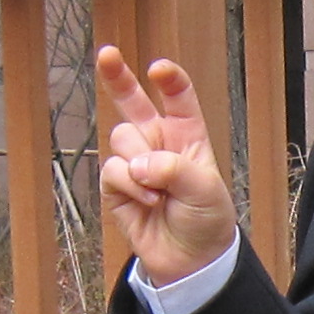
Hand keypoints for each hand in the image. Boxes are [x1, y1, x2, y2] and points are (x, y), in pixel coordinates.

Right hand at [94, 47, 238, 289]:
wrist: (190, 260)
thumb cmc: (206, 219)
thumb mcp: (205, 190)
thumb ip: (173, 168)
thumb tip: (137, 165)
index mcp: (187, 134)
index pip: (177, 97)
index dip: (169, 80)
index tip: (159, 70)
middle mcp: (158, 142)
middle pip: (132, 101)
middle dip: (117, 76)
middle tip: (107, 54)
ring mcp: (135, 162)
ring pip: (121, 138)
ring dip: (139, 164)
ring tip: (159, 192)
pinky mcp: (117, 186)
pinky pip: (113, 170)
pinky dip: (130, 186)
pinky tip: (148, 202)